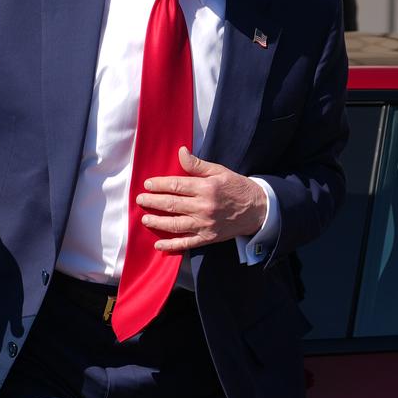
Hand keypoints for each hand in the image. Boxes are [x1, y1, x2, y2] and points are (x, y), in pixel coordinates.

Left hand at [136, 148, 268, 252]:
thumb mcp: (219, 171)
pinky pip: (186, 243)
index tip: (147, 184)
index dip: (159, 185)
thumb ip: (197, 165)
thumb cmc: (236, 187)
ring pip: (175, 224)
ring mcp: (205, 225)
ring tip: (145, 218)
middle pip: (172, 205)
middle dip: (153, 202)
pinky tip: (158, 245)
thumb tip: (181, 152)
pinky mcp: (208, 238)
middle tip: (140, 200)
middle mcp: (204, 207)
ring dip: (157, 222)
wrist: (257, 209)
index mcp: (206, 188)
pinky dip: (171, 246)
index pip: (176, 186)